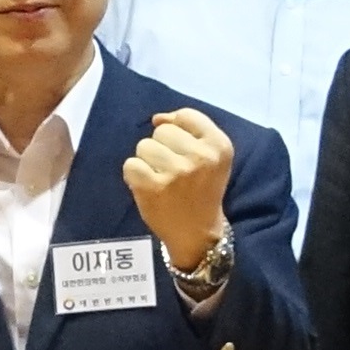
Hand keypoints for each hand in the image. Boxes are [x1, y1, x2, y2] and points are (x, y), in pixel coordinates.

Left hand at [123, 105, 237, 272]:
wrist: (198, 233)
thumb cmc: (202, 189)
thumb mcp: (210, 155)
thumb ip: (188, 129)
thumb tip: (157, 118)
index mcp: (219, 146)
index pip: (187, 116)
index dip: (178, 131)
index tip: (183, 152)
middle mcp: (201, 157)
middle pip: (162, 131)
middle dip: (162, 148)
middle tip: (173, 171)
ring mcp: (177, 172)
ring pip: (144, 146)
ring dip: (147, 162)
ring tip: (161, 179)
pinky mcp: (154, 187)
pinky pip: (130, 165)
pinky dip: (134, 176)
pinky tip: (149, 187)